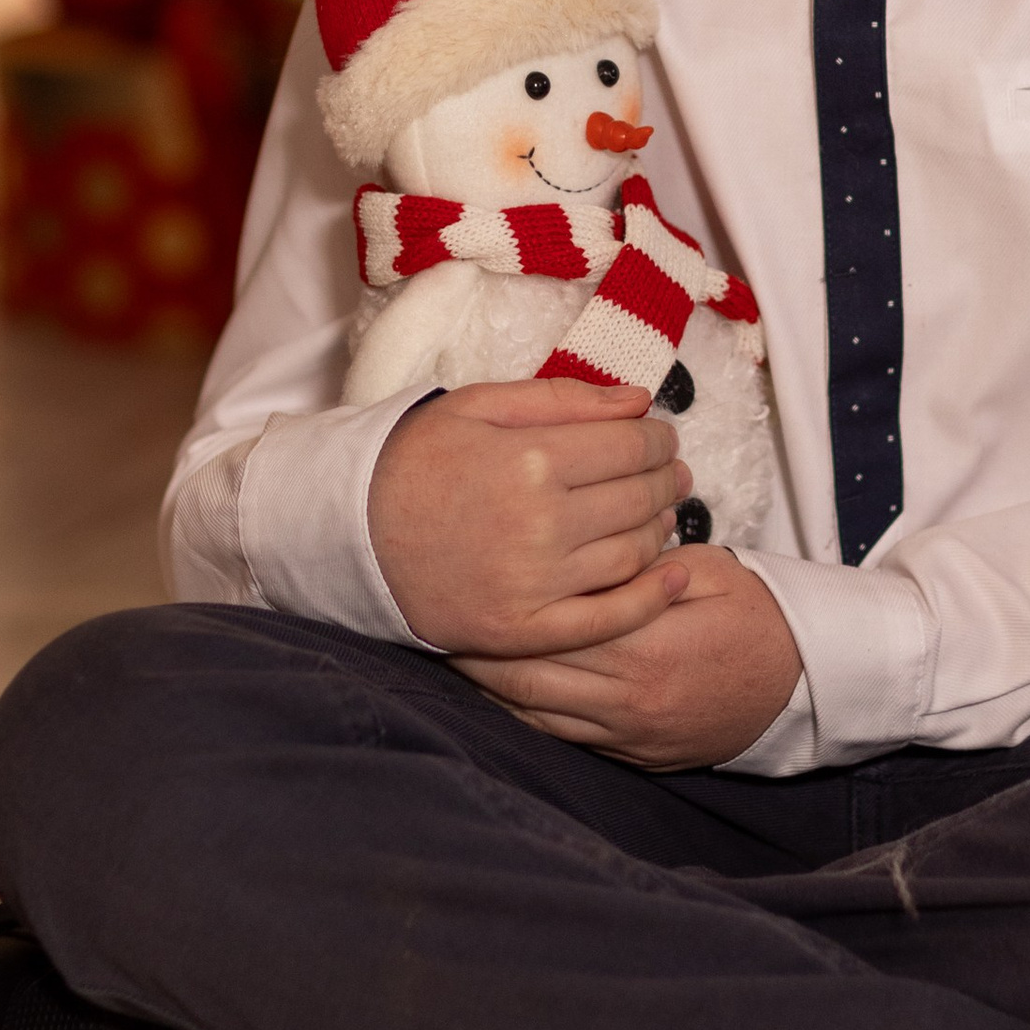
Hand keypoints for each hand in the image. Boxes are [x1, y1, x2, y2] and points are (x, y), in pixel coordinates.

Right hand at [368, 377, 692, 657]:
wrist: (353, 534)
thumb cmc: (416, 461)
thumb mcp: (478, 405)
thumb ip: (563, 399)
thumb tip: (640, 400)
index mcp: (530, 460)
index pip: (629, 445)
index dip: (656, 437)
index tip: (660, 435)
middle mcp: (539, 524)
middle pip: (638, 496)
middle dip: (665, 477)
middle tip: (672, 471)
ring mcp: (533, 584)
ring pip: (633, 553)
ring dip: (661, 528)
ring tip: (663, 511)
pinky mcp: (523, 630)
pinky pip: (608, 619)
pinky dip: (652, 599)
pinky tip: (676, 578)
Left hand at [451, 545, 803, 770]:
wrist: (803, 687)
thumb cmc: (757, 618)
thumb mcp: (708, 571)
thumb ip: (644, 564)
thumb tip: (587, 547)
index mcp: (646, 648)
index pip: (554, 629)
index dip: (504, 611)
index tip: (469, 584)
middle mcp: (627, 700)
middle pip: (529, 677)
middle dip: (478, 652)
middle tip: (438, 619)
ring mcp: (627, 735)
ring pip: (536, 713)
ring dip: (491, 686)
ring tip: (454, 653)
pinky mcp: (631, 755)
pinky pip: (561, 737)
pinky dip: (522, 714)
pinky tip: (497, 690)